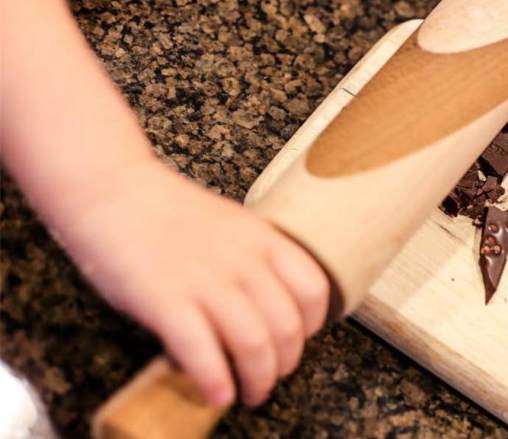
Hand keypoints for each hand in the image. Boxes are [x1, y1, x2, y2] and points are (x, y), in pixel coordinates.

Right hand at [59, 159, 328, 406]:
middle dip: (284, 364)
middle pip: (287, 326)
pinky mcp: (165, 300)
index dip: (312, 325)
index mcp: (262, 239)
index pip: (314, 290)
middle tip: (270, 376)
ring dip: (257, 380)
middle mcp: (242, 260)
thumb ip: (252, 261)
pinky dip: (215, 381)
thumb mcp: (229, 225)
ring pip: (254, 344)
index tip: (297, 339)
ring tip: (249, 393)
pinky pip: (202, 351)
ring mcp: (205, 280)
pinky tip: (217, 394)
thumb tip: (264, 309)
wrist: (111, 189)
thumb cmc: (166, 211)